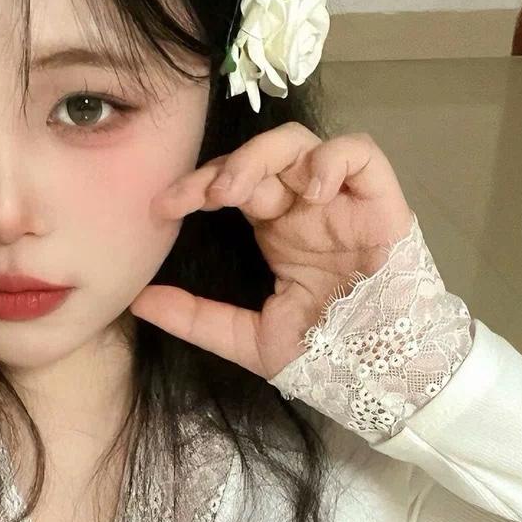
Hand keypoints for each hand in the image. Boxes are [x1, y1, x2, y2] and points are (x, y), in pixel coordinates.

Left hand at [133, 125, 414, 380]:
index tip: (161, 207)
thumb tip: (138, 301)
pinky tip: (309, 189)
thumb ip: (197, 318)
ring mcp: (342, 201)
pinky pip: (360, 153)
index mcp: (278, 230)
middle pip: (259, 158)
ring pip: (300, 144)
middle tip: (203, 197)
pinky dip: (332, 158)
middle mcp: (306, 208)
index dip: (195, 187)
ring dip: (262, 156)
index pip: (230, 186)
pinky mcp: (381, 201)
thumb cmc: (327, 356)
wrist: (384, 377)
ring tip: (239, 192)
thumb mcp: (249, 340)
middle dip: (224, 168)